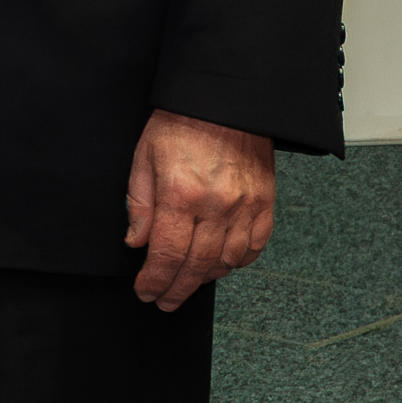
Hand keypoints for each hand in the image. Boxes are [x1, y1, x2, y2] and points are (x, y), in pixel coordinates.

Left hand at [124, 108, 275, 309]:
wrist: (226, 100)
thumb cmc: (180, 123)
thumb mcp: (143, 157)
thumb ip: (140, 204)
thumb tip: (136, 242)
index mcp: (180, 194)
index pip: (166, 254)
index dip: (155, 280)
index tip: (146, 292)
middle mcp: (216, 206)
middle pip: (197, 265)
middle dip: (177, 289)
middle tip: (164, 301)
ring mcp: (245, 206)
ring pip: (227, 261)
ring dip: (206, 277)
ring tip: (188, 282)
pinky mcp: (265, 203)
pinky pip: (255, 246)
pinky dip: (238, 261)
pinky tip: (222, 264)